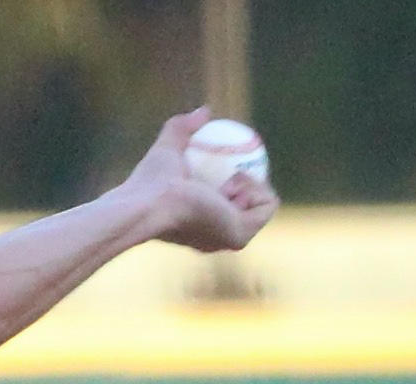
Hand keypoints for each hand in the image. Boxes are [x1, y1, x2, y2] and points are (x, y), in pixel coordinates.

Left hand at [122, 108, 277, 253]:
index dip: (240, 177)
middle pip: (252, 203)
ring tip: (224, 183)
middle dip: (249, 182)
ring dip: (252, 185)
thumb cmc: (149, 183)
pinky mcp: (240, 237)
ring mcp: (230, 239)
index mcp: (201, 221)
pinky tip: (232, 187)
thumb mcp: (168, 147)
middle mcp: (217, 236)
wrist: (148, 204)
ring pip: (263, 203)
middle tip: (227, 175)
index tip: (228, 164)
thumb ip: (182, 128)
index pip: (233, 199)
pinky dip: (257, 188)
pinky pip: (267, 204)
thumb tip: (204, 111)